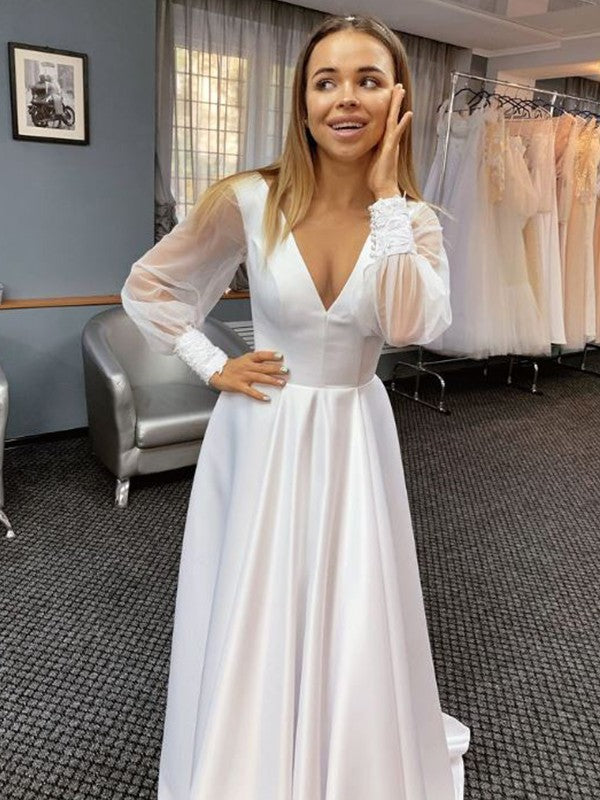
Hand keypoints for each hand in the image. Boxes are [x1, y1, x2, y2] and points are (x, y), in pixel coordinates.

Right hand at [208, 350, 288, 400]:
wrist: (216, 372)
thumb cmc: (232, 367)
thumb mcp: (244, 359)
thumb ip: (256, 361)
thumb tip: (271, 362)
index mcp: (248, 359)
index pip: (261, 355)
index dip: (271, 355)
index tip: (281, 356)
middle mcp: (247, 367)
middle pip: (263, 367)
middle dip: (275, 369)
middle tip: (286, 371)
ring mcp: (243, 377)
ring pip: (260, 378)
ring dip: (272, 380)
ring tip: (282, 383)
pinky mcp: (239, 386)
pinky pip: (251, 391)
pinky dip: (259, 395)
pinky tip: (267, 398)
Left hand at [367, 83, 412, 198]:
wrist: (384, 189)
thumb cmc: (377, 178)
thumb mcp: (370, 159)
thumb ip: (370, 149)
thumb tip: (362, 144)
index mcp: (384, 142)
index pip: (386, 120)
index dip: (388, 108)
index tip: (390, 95)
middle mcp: (390, 140)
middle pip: (392, 116)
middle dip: (395, 101)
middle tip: (398, 86)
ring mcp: (391, 144)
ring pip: (395, 120)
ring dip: (398, 106)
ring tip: (401, 91)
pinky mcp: (390, 150)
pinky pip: (397, 134)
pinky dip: (402, 124)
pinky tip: (407, 114)